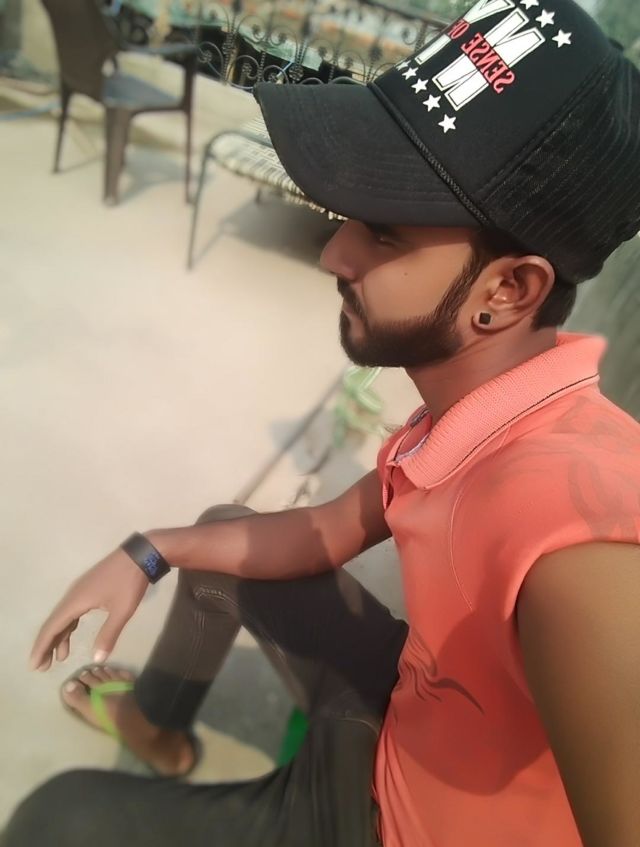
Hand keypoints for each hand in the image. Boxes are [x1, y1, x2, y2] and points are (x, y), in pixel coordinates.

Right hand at [30, 548, 149, 670]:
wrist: (140, 555)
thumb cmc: (129, 582)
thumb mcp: (122, 610)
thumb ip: (108, 635)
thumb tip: (97, 659)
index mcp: (75, 601)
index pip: (52, 627)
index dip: (42, 647)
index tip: (33, 666)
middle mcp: (72, 596)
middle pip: (53, 623)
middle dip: (46, 646)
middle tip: (42, 667)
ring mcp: (79, 591)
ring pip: (63, 617)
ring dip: (58, 637)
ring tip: (59, 658)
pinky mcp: (88, 590)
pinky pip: (72, 612)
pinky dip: (69, 627)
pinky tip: (70, 637)